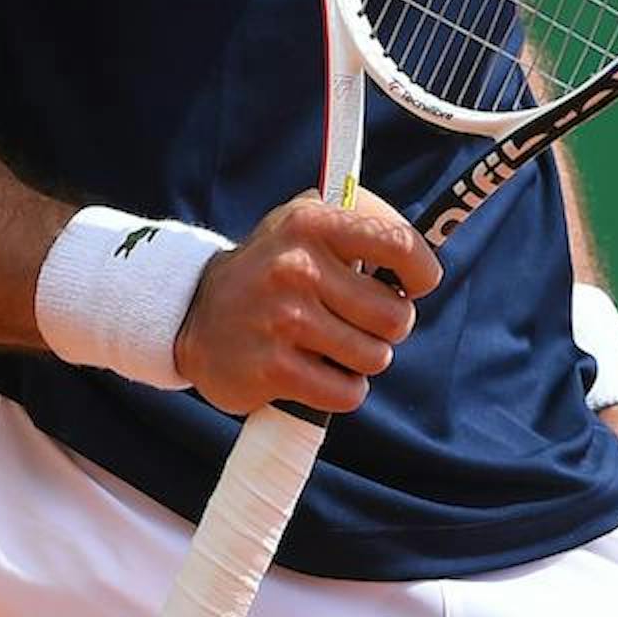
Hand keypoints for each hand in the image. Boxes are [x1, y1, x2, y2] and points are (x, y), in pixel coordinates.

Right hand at [172, 192, 442, 416]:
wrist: (194, 314)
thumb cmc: (273, 267)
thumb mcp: (306, 222)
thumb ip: (364, 222)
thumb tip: (424, 260)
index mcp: (313, 223)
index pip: (401, 246)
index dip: (422, 274)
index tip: (412, 285)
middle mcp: (297, 267)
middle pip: (396, 317)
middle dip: (387, 327)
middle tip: (356, 321)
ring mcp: (283, 319)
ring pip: (375, 358)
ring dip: (361, 359)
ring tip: (328, 345)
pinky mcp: (273, 369)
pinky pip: (347, 393)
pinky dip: (340, 390)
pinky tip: (315, 372)